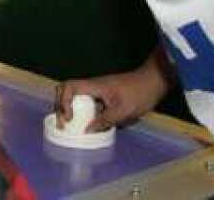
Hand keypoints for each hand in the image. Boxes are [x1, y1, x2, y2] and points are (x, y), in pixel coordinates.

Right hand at [56, 55, 171, 131]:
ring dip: (69, 108)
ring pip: (74, 95)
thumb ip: (105, 121)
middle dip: (60, 105)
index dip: (64, 102)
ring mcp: (96, 89)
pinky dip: (81, 110)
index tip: (70, 118)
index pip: (69, 87)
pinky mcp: (102, 94)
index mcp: (94, 86)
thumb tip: (87, 131)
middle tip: (64, 122)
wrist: (153, 82)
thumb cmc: (140, 94)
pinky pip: (85, 101)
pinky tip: (88, 123)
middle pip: (65, 89)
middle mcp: (91, 86)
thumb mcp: (124, 111)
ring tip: (72, 124)